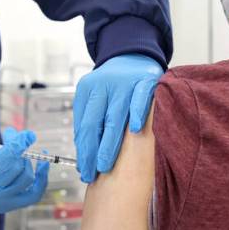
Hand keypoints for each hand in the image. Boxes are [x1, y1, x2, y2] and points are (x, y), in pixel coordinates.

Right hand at [0, 116, 48, 224]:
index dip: (16, 148)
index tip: (27, 134)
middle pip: (14, 168)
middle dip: (17, 146)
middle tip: (10, 131)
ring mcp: (2, 202)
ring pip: (25, 179)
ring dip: (26, 159)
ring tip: (17, 144)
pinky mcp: (11, 205)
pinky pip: (33, 194)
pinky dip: (42, 179)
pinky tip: (43, 162)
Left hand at [73, 53, 163, 182]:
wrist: (134, 56)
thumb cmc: (114, 85)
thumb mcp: (95, 97)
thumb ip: (90, 120)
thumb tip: (85, 153)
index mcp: (88, 89)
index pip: (83, 125)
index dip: (82, 149)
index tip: (83, 169)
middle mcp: (104, 85)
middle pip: (95, 123)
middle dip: (92, 152)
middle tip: (91, 173)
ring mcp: (125, 83)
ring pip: (115, 117)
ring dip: (110, 143)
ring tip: (106, 165)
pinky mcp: (145, 81)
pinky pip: (140, 100)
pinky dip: (138, 114)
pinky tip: (136, 131)